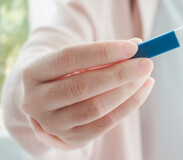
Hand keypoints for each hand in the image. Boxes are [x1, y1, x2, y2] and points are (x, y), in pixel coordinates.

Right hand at [22, 39, 153, 147]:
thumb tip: (138, 46)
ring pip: (95, 107)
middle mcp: (36, 101)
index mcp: (33, 73)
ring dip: (127, 90)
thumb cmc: (69, 73)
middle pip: (82, 86)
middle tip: (147, 63)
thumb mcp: (78, 59)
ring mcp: (52, 124)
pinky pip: (106, 123)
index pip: (68, 58)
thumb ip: (105, 52)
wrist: (50, 102)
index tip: (133, 47)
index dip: (103, 52)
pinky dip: (129, 105)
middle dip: (120, 73)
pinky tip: (143, 89)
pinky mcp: (72, 139)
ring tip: (146, 76)